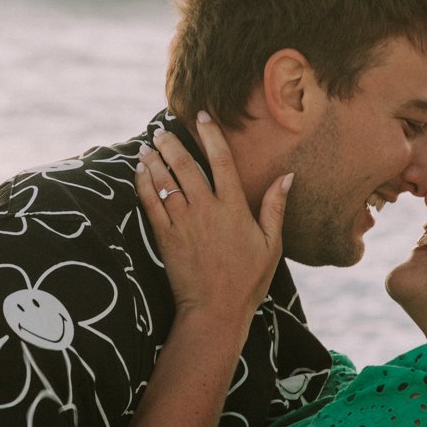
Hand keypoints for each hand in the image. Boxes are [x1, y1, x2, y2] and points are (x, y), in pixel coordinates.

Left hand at [136, 115, 292, 329]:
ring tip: (148, 144)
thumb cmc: (247, 280)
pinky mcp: (165, 237)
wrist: (214, 311)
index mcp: (233, 208)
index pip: (222, 161)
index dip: (211, 135)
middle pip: (185, 166)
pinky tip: (139, 171)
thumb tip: (287, 176)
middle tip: (162, 128)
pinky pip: (150, 203)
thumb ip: (275, 207)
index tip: (202, 116)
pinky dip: (143, 184)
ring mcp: (182, 223)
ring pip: (165, 181)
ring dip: (154, 160)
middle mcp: (206, 210)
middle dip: (172, 143)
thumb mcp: (271, 245)